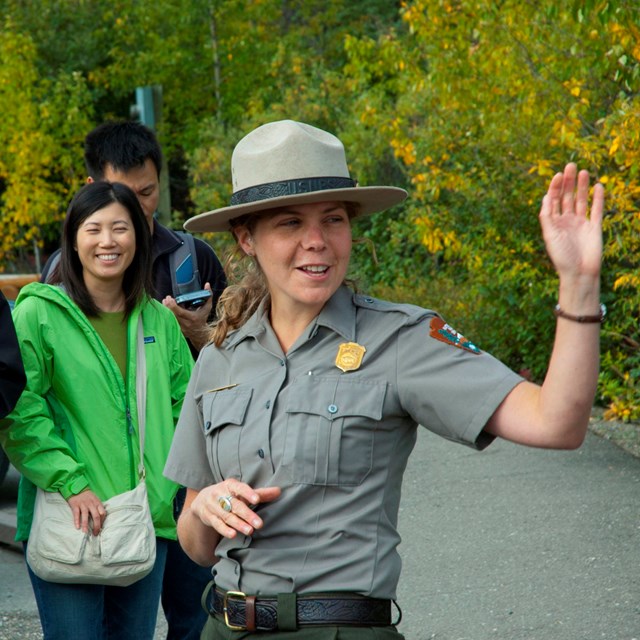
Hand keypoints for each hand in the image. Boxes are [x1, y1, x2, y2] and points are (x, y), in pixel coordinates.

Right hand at [67, 489, 105, 535]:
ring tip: (86, 532)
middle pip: (96, 516)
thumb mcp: (95, 500)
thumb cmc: (87, 496)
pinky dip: (76, 521)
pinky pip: (76, 514)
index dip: (102, 521)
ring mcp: (83, 504)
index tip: (100, 528)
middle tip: (95, 533)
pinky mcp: (75, 505)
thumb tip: (101, 519)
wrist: (77, 488)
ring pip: (85, 515)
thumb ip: (98, 508)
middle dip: (96, 526)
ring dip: (86, 525)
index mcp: (97, 503)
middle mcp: (91, 504)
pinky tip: (77, 527)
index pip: (103, 513)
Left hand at [162, 282, 213, 350]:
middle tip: (166, 298)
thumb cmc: (203, 318)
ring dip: (166, 309)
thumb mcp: (207, 307)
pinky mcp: (176, 329)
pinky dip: (166, 314)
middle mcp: (185, 323)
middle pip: (172, 315)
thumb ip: (208, 296)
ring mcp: (180, 327)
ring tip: (164, 301)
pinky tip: (165, 308)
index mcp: (192, 318)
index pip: (180, 312)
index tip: (170, 298)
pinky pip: (169, 320)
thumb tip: (207, 284)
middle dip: (167, 306)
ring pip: (169, 318)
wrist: (200, 333)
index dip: (173, 306)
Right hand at [190, 480, 280, 539]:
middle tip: (259, 524)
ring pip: (227, 516)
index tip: (257, 499)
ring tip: (250, 531)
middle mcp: (220, 494)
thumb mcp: (241, 492)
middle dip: (247, 514)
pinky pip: (217, 524)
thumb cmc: (228, 494)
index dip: (248, 493)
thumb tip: (279, 491)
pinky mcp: (209, 517)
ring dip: (238, 524)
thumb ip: (260, 493)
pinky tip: (233, 535)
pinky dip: (225, 530)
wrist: (203, 500)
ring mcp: (213, 506)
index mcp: (230, 485)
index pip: (240, 488)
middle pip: (235, 505)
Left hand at [539, 162, 603, 285]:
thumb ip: (547, 216)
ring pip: (581, 201)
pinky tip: (598, 186)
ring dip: (582, 187)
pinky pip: (597, 210)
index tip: (558, 175)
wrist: (579, 273)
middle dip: (568, 182)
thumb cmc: (561, 256)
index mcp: (554, 223)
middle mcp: (567, 221)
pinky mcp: (594, 227)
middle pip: (567, 197)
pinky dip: (597, 199)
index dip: (555, 187)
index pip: (553, 200)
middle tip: (571, 165)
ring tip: (583, 171)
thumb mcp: (549, 235)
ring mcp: (581, 223)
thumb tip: (546, 196)